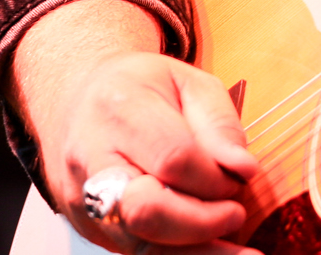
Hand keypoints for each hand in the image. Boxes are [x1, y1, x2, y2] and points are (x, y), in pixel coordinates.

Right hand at [10, 0, 261, 253]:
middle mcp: (91, 158)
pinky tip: (209, 250)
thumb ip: (219, 123)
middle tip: (236, 214)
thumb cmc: (141, 89)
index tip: (240, 177)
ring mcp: (83, 199)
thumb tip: (243, 169)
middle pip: (144, 210)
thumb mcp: (190, 82)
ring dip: (194, 251)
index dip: (214, 177)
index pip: (173, 158)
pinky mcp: (88, 227)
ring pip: (137, 242)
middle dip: (201, 221)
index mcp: (120, 109)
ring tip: (238, 254)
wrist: (77, 101)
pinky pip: (134, 252)